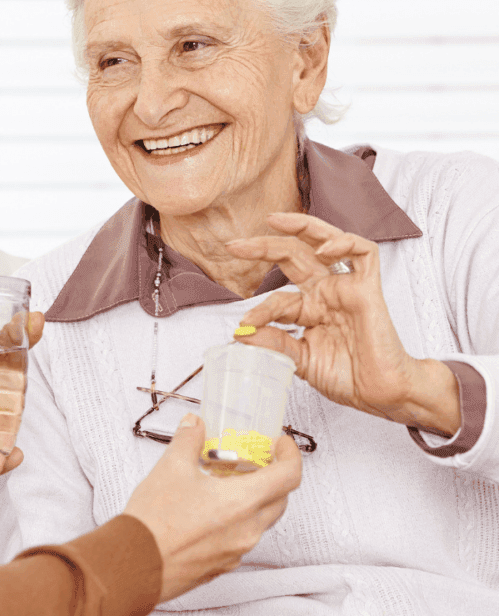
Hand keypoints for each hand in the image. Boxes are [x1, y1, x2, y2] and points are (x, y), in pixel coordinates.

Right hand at [124, 414, 300, 602]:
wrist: (135, 564)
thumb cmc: (154, 521)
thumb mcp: (170, 467)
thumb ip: (188, 440)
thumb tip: (194, 424)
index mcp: (243, 502)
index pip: (288, 477)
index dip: (290, 455)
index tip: (280, 444)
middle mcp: (248, 530)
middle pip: (280, 500)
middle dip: (273, 476)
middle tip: (254, 460)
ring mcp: (237, 551)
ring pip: (261, 520)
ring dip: (254, 499)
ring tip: (226, 483)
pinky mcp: (222, 565)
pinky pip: (242, 538)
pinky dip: (237, 519)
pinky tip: (211, 509)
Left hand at [225, 212, 459, 435]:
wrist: (380, 393)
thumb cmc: (347, 378)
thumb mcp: (300, 360)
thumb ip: (274, 343)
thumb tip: (242, 333)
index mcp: (309, 309)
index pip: (277, 297)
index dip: (259, 308)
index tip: (244, 325)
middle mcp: (326, 293)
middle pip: (294, 256)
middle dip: (264, 246)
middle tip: (235, 245)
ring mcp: (347, 288)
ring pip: (327, 241)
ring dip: (301, 226)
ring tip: (275, 221)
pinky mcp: (369, 289)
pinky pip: (364, 253)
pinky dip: (344, 244)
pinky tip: (323, 249)